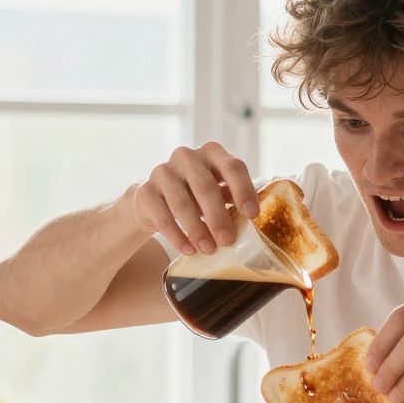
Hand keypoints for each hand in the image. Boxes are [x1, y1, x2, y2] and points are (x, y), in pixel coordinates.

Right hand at [131, 142, 257, 255]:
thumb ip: (234, 199)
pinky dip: (176, 235)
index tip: (252, 215)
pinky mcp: (145, 191)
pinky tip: (187, 249)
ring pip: (181, 202)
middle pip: (205, 185)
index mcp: (212, 153)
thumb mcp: (218, 192)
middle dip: (218, 216)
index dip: (243, 190)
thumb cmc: (196, 196)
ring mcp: (163, 171)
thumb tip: (258, 224)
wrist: (154, 200)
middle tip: (227, 240)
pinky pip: (161, 214)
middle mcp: (186, 156)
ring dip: (196, 229)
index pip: (232, 166)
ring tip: (208, 249)